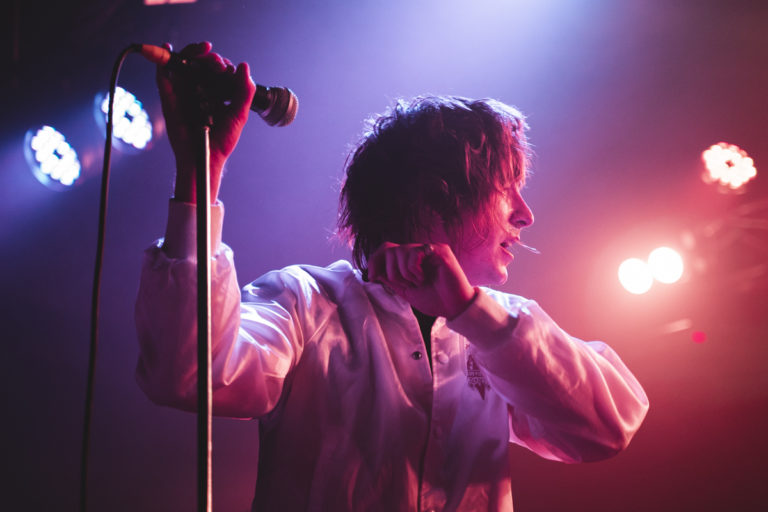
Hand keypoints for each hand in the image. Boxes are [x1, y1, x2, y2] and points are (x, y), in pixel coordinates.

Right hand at [156, 41, 256, 202]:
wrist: (206, 158)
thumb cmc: (222, 140)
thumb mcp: (238, 115)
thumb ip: (244, 92)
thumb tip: (244, 66)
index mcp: (216, 92)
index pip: (217, 69)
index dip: (222, 64)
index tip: (228, 69)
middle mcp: (199, 90)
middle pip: (199, 63)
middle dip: (209, 57)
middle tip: (218, 63)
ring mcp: (183, 93)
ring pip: (183, 64)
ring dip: (192, 53)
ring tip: (204, 51)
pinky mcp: (169, 99)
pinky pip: (163, 77)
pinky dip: (163, 61)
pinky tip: (169, 49)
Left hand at [368, 242, 476, 318]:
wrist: (453, 307)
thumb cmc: (435, 300)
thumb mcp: (406, 292)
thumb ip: (392, 281)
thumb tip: (375, 272)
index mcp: (411, 260)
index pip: (386, 249)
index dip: (375, 260)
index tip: (372, 276)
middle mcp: (419, 251)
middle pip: (390, 249)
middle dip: (391, 271)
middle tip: (406, 285)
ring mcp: (430, 249)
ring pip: (400, 251)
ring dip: (404, 273)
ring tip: (418, 282)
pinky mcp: (440, 250)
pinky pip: (414, 253)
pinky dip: (413, 269)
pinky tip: (424, 278)